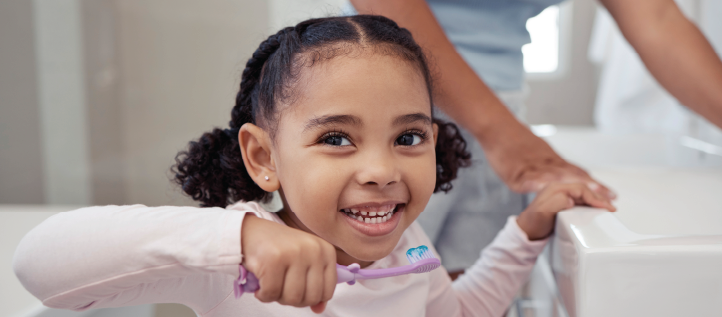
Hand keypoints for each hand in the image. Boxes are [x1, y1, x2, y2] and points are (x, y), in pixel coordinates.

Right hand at [241, 215, 336, 312]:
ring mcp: (294, 253)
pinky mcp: (274, 259)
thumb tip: (319, 309)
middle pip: (310, 297)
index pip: (327, 292)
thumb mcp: (304, 262)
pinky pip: (271, 293)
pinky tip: (261, 284)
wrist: (250, 231)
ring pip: (292, 297)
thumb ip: (315, 285)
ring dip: (277, 297)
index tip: (297, 290)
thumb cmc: (278, 248)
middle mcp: (313, 250)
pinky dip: (263, 295)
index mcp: (326, 251)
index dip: (309, 298)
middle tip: (281, 288)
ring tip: (271, 284)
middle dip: (293, 299)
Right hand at [483, 129, 615, 198]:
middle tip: (609, 197)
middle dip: (593, 187)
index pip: (577, 173)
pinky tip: (551, 192)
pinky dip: (544, 186)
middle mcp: (546, 164)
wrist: (497, 128)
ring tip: (592, 194)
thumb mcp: (537, 152)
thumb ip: (550, 166)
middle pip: (573, 176)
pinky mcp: (517, 175)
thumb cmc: (513, 140)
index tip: (611, 194)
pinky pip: (532, 181)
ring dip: (576, 186)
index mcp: (551, 161)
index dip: (594, 183)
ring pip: (557, 178)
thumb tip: (564, 175)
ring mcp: (533, 168)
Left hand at [516, 183, 615, 239]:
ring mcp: (560, 196)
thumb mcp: (543, 212)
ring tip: (608, 208)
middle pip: (584, 190)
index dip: (594, 198)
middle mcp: (558, 189)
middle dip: (599, 198)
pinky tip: (597, 209)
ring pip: (584, 195)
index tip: (605, 207)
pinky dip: (591, 204)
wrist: (525, 232)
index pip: (580, 189)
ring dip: (597, 200)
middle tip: (612, 208)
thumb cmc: (532, 223)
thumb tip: (571, 199)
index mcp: (555, 188)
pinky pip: (580, 200)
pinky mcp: (562, 203)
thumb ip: (556, 203)